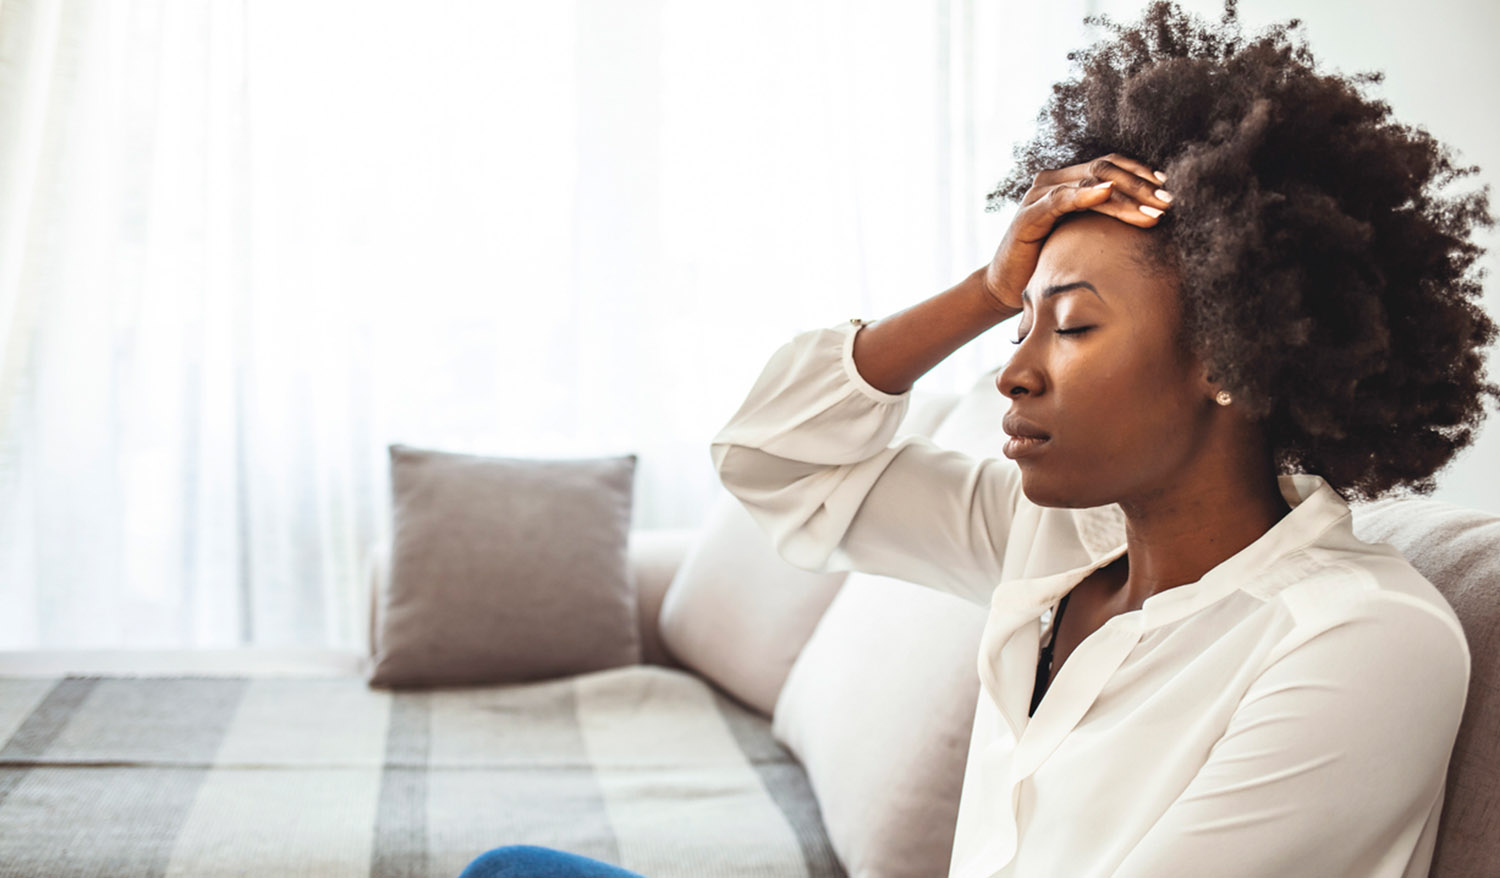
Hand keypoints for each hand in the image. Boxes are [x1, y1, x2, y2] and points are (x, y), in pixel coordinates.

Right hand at [982, 154, 1172, 310]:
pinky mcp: (1028, 215)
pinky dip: (1087, 196)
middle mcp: (1052, 181)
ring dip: (1126, 196)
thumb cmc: (1048, 265)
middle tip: (1169, 203)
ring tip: (1152, 211)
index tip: (1169, 190)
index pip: (1111, 165)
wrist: (1006, 288)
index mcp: (1067, 181)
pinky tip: (1108, 194)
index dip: (1141, 173)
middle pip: (1105, 169)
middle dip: (1141, 186)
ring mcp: (1038, 195)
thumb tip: (1154, 220)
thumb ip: (1107, 222)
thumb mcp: (1084, 238)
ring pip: (1091, 182)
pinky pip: (1062, 199)